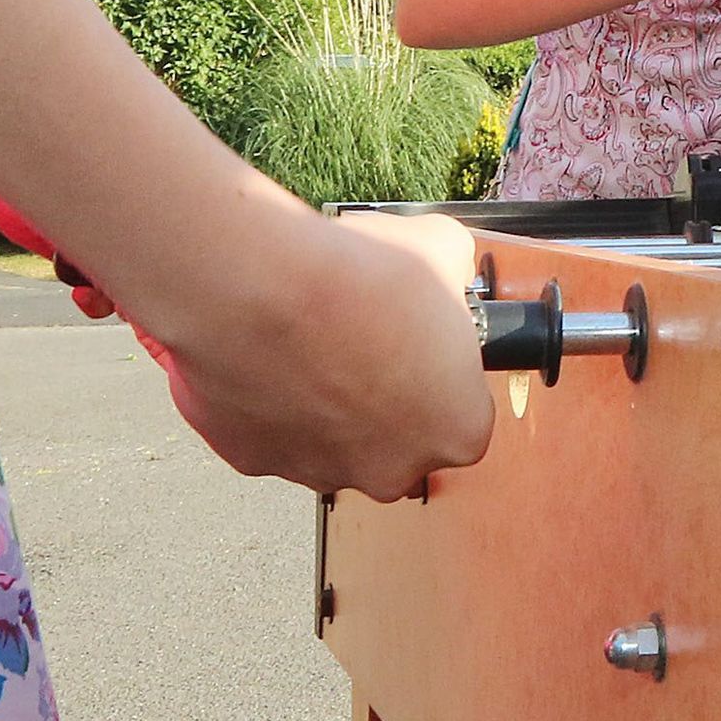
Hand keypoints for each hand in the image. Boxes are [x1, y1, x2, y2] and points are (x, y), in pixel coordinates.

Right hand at [150, 208, 490, 501]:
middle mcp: (392, 470)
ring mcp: (321, 472)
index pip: (463, 412)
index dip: (443, 372)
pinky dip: (272, 403)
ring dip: (327, 403)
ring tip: (312, 342)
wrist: (264, 288)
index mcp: (455, 430)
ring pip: (334, 442)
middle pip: (399, 440)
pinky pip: (273, 434)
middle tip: (366, 342)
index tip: (421, 343)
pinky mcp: (257, 460)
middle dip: (386, 399)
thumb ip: (455, 276)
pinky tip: (270, 357)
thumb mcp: (443, 248)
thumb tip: (447, 269)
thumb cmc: (363, 277)